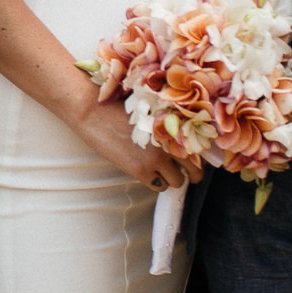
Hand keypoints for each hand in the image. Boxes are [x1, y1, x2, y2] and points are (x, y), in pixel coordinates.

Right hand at [70, 95, 201, 191]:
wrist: (92, 110)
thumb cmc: (117, 105)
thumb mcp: (149, 110)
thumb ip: (165, 124)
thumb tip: (178, 138)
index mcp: (174, 126)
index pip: (199, 149)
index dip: (197, 156)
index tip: (193, 158)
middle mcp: (170, 144)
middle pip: (195, 170)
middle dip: (192, 173)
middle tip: (185, 172)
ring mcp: (156, 159)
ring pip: (178, 182)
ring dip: (172, 178)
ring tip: (161, 170)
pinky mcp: (140, 171)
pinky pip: (159, 187)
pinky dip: (156, 182)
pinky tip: (148, 173)